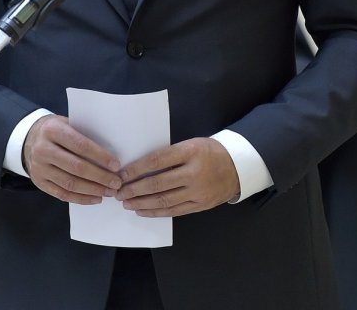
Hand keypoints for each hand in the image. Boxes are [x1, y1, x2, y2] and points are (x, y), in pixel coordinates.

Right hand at [22, 115, 122, 204]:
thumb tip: (112, 150)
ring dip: (93, 190)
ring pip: (70, 183)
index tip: (116, 165)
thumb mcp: (68, 123)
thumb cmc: (57, 130)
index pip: (80, 145)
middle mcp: (43, 150)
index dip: (100, 157)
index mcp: (52, 130)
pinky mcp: (39, 182)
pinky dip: (81, 198)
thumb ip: (84, 134)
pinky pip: (62, 194)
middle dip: (100, 177)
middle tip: (116, 183)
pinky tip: (95, 198)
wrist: (29, 138)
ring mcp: (39, 168)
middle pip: (76, 167)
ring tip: (109, 191)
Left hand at [116, 138, 239, 217]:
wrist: (238, 166)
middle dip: (134, 189)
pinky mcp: (200, 205)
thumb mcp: (191, 145)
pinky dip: (156, 212)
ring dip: (141, 203)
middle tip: (119, 193)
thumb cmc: (210, 152)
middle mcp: (194, 173)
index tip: (121, 175)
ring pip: (164, 200)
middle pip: (158, 184)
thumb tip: (139, 167)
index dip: (136, 169)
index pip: (157, 161)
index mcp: (190, 152)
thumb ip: (170, 155)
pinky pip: (174, 211)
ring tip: (126, 203)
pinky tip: (142, 210)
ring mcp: (198, 191)